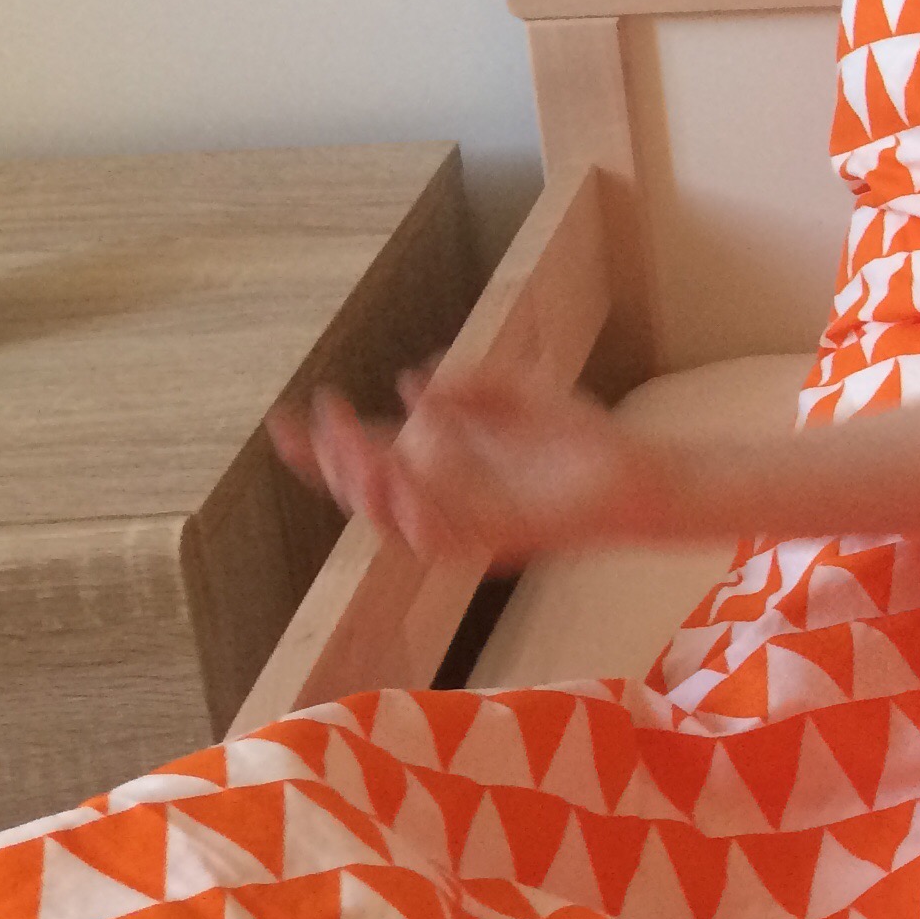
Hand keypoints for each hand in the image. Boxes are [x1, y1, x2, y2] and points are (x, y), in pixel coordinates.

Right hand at [269, 359, 653, 562]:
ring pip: (394, 521)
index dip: (321, 446)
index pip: (364, 457)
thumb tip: (412, 380)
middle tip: (327, 425)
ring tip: (355, 452)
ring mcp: (466, 523)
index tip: (284, 420)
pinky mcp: (496, 538)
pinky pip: (442, 536)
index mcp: (437, 465)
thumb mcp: (519, 392)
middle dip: (337, 463)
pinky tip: (402, 477)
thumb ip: (470, 381)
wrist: (635, 473)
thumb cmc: (576, 437)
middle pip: (366, 493)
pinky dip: (416, 511)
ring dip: (369, 488)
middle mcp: (441, 498)